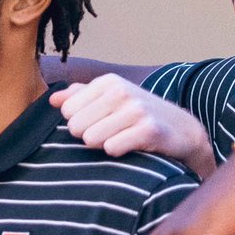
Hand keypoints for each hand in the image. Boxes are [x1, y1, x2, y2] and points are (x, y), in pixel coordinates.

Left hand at [52, 76, 214, 177]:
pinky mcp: (149, 130)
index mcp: (107, 82)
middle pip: (75, 127)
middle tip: (110, 134)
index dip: (78, 122)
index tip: (98, 122)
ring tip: (120, 139)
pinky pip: (111, 148)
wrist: (181, 130)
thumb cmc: (138, 116)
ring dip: (103, 145)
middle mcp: (121, 91)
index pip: (66, 111)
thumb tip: (52, 100)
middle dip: (88, 136)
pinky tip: (131, 147)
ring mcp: (136, 109)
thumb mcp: (109, 100)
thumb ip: (79, 97)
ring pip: (90, 139)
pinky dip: (117, 152)